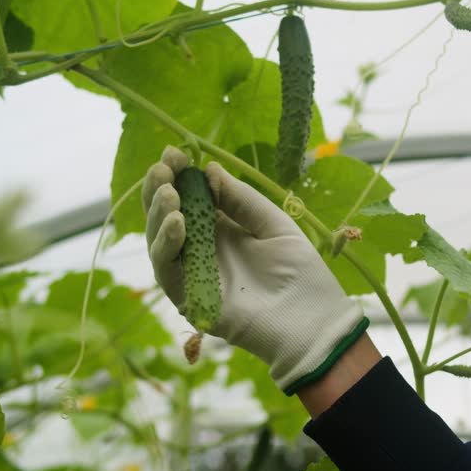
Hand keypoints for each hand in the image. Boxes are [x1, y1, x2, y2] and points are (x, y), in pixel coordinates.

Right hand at [142, 146, 367, 393]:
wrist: (310, 318)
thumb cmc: (298, 271)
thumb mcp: (272, 223)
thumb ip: (241, 198)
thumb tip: (209, 168)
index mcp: (220, 228)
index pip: (189, 196)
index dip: (178, 174)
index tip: (174, 152)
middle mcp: (200, 248)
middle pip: (167, 214)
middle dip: (160, 188)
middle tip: (163, 167)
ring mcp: (191, 272)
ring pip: (160, 239)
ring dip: (159, 213)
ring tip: (170, 192)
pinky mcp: (187, 297)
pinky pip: (167, 268)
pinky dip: (166, 244)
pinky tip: (177, 221)